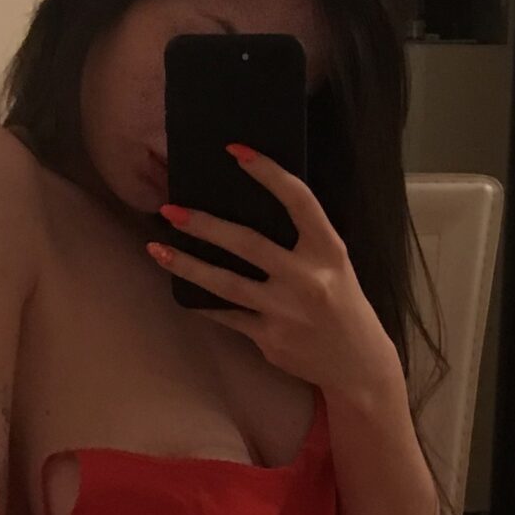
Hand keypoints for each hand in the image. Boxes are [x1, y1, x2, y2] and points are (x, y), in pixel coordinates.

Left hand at [147, 146, 400, 402]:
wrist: (358, 364)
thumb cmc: (341, 303)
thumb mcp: (334, 264)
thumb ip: (303, 240)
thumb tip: (249, 209)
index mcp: (329, 251)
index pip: (298, 200)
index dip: (268, 172)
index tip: (236, 150)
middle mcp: (307, 279)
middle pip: (247, 244)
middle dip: (205, 225)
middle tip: (169, 210)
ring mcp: (286, 311)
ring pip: (226, 284)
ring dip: (187, 265)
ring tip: (157, 249)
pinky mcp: (270, 339)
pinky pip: (227, 315)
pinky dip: (204, 302)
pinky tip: (180, 288)